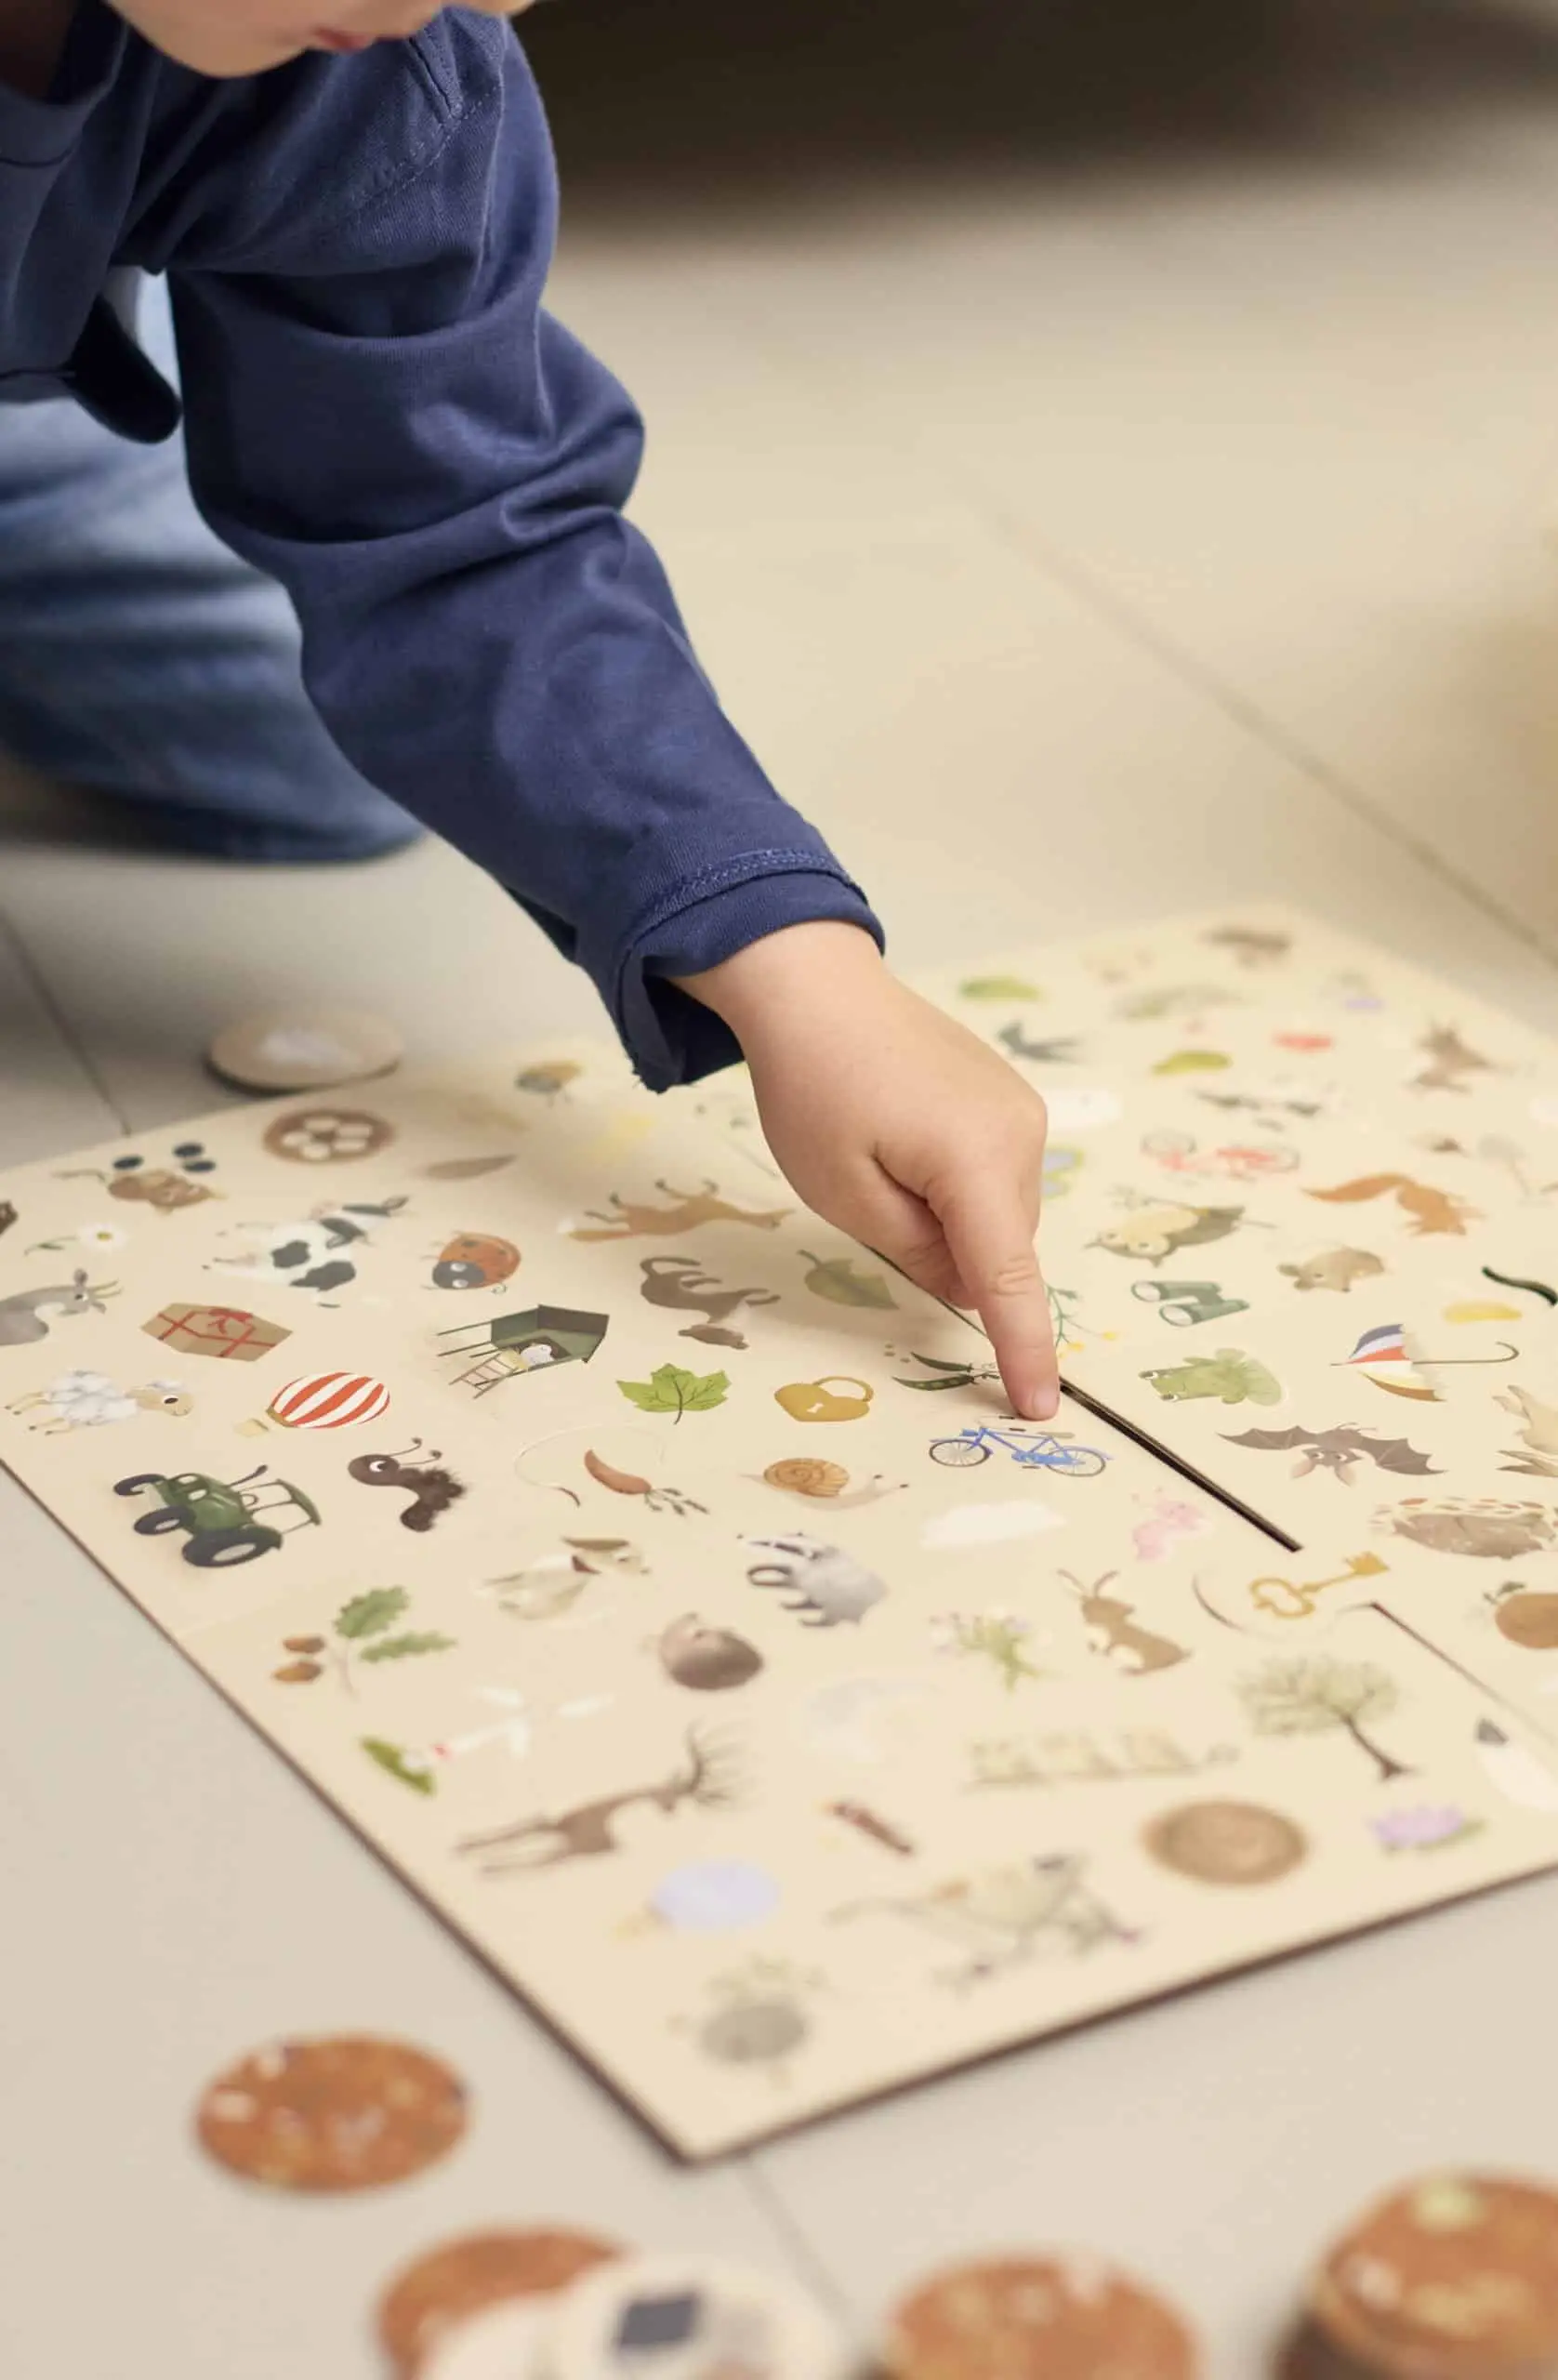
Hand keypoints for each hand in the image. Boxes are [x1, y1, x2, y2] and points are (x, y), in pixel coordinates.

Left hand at [675, 921, 1057, 1419]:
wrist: (815, 986)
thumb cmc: (814, 1087)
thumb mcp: (845, 1192)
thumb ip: (916, 1253)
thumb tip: (968, 1284)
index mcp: (977, 1161)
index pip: (1010, 1280)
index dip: (1025, 1349)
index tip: (1039, 1408)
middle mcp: (1020, 1134)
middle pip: (1000, 1246)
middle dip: (948, 1257)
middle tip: (870, 1199)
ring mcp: (1022, 1110)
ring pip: (998, 1214)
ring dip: (951, 1220)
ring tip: (881, 1157)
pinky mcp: (1009, 1097)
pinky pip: (995, 1176)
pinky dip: (958, 1188)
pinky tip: (904, 1141)